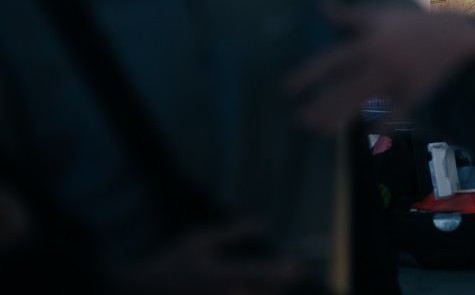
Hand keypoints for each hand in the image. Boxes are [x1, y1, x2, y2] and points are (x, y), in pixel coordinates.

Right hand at [111, 222, 302, 294]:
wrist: (141, 293)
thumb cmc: (170, 263)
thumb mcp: (200, 239)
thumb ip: (234, 231)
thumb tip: (264, 222)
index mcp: (227, 277)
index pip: (270, 275)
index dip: (289, 269)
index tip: (298, 262)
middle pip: (269, 294)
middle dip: (278, 282)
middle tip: (282, 269)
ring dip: (264, 291)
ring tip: (263, 280)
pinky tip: (240, 288)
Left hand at [284, 3, 474, 135]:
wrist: (454, 35)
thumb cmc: (409, 23)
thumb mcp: (378, 14)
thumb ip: (348, 14)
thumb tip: (320, 3)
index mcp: (367, 43)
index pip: (332, 61)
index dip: (309, 75)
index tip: (286, 89)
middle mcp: (379, 64)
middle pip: (344, 88)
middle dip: (321, 106)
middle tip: (299, 121)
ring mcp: (397, 81)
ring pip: (365, 103)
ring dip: (341, 118)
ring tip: (320, 132)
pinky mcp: (414, 94)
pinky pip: (397, 114)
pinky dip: (385, 126)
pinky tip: (370, 137)